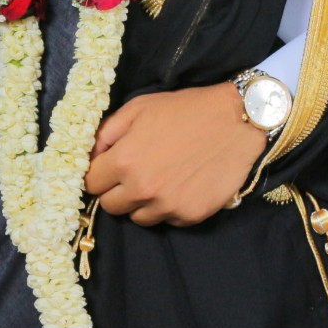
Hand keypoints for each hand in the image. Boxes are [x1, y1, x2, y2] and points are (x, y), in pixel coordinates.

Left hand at [84, 83, 266, 225]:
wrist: (238, 122)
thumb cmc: (187, 110)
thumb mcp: (140, 108)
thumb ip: (106, 132)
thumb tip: (88, 155)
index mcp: (124, 160)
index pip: (90, 184)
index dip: (99, 174)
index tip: (109, 168)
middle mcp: (142, 188)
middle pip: (110, 206)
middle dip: (117, 191)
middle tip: (136, 173)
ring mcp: (166, 205)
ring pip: (138, 217)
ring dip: (143, 202)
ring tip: (162, 178)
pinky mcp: (189, 216)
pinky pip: (166, 220)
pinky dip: (169, 207)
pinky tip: (182, 185)